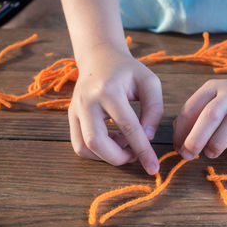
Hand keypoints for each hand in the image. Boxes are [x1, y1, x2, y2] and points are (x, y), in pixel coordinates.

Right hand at [68, 44, 162, 174]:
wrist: (100, 58)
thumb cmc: (128, 70)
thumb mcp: (150, 83)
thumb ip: (154, 110)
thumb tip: (147, 138)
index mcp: (108, 90)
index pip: (128, 127)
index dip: (142, 150)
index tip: (154, 168)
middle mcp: (87, 101)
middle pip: (96, 142)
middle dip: (118, 158)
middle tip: (135, 156)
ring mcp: (75, 109)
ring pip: (84, 147)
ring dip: (106, 156)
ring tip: (124, 145)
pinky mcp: (71, 116)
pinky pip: (78, 144)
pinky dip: (96, 151)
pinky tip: (112, 141)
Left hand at [173, 71, 226, 159]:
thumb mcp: (214, 99)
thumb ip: (196, 115)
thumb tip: (179, 140)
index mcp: (214, 87)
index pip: (191, 108)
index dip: (181, 131)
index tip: (178, 147)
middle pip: (211, 114)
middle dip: (195, 138)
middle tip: (188, 154)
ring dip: (217, 142)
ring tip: (210, 153)